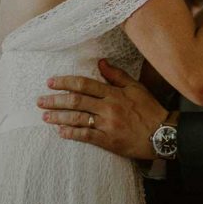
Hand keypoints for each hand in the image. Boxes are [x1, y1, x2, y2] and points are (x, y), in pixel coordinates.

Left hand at [37, 59, 167, 159]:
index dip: (65, 82)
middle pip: (76, 101)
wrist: (162, 133)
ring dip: (59, 117)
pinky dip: (72, 134)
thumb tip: (100, 62)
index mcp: (113, 93)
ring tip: (45, 117)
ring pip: (77, 119)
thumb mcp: (136, 87)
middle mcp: (108, 107)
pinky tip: (61, 133)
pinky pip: (86, 136)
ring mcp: (107, 125)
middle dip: (55, 100)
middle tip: (40, 101)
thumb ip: (117, 75)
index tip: (51, 82)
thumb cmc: (149, 109)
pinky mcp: (108, 141)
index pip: (84, 84)